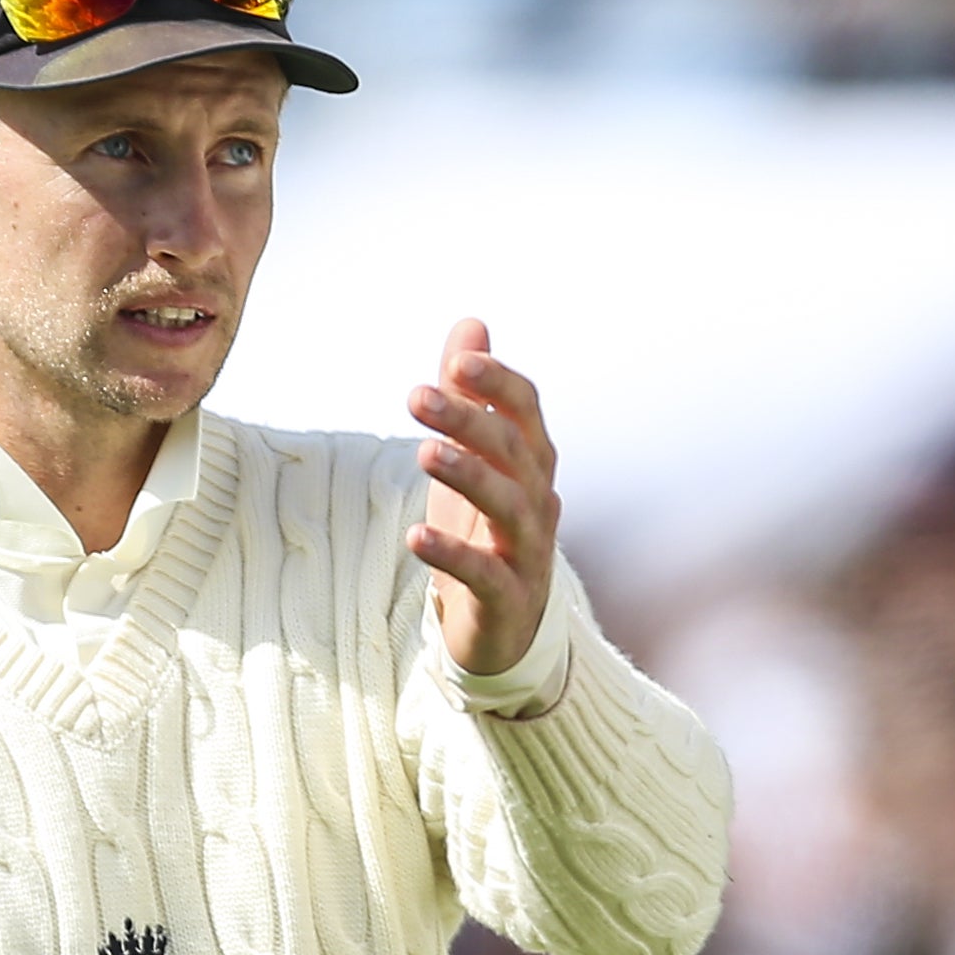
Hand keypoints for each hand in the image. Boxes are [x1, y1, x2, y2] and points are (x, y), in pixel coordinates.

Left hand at [406, 319, 561, 676]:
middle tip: (416, 397)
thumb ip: (470, 395)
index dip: (497, 385)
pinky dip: (452, 555)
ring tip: (424, 452)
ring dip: (469, 475)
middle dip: (469, 421)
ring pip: (508, 507)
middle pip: (514, 452)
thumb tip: (471, 324)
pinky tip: (416, 538)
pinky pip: (485, 574)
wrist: (504, 629)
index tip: (456, 364)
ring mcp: (528, 552)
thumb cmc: (485, 533)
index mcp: (531, 464)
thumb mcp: (474, 460)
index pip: (526, 412)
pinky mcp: (507, 600)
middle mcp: (539, 502)